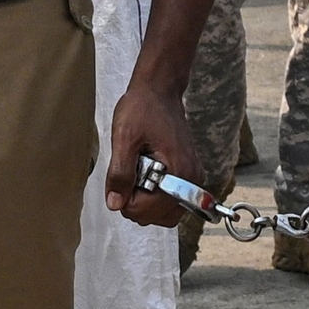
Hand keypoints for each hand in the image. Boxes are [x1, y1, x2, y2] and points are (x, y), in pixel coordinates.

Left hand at [104, 85, 203, 229]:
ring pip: (165, 213)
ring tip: (138, 174)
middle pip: (159, 217)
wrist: (160, 91)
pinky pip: (171, 201)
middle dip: (138, 203)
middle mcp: (192, 180)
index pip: (149, 211)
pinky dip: (155, 196)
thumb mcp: (124, 138)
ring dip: (146, 201)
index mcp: (179, 173)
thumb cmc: (142, 109)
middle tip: (130, 174)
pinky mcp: (189, 175)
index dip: (127, 199)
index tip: (123, 176)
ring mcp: (193, 179)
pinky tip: (147, 174)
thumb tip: (115, 204)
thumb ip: (120, 173)